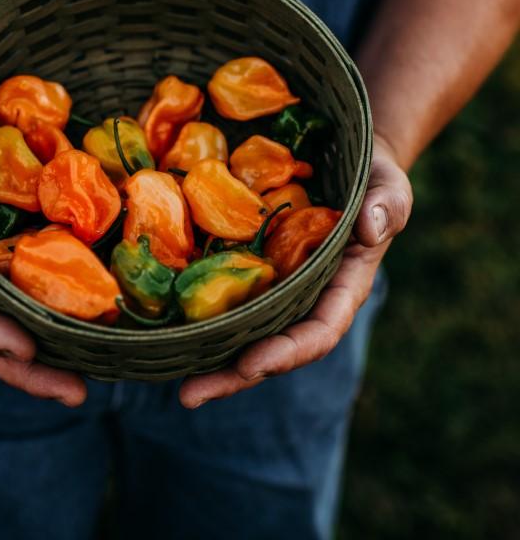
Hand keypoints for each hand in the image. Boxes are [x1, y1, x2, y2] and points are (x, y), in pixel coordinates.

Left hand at [179, 135, 412, 408]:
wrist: (347, 161)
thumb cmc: (373, 175)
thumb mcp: (388, 184)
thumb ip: (386, 205)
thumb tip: (369, 226)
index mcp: (344, 286)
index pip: (318, 331)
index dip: (287, 352)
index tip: (251, 365)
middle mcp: (308, 295)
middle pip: (273, 347)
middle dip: (235, 375)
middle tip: (190, 396)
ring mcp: (278, 285)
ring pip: (246, 331)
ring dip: (212, 359)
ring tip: (177, 383)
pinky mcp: (255, 267)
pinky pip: (230, 296)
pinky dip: (203, 316)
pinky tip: (169, 329)